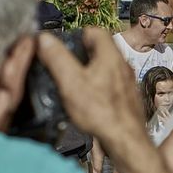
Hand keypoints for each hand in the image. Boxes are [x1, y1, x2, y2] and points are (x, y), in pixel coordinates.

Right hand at [39, 28, 143, 145]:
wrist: (126, 140)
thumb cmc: (103, 114)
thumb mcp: (71, 82)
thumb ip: (57, 58)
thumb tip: (45, 39)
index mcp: (110, 56)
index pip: (96, 31)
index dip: (78, 34)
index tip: (66, 43)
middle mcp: (122, 66)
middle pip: (101, 49)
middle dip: (82, 53)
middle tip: (67, 63)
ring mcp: (127, 83)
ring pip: (106, 68)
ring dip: (90, 71)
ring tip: (75, 82)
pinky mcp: (127, 98)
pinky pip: (111, 85)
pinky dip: (98, 87)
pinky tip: (89, 100)